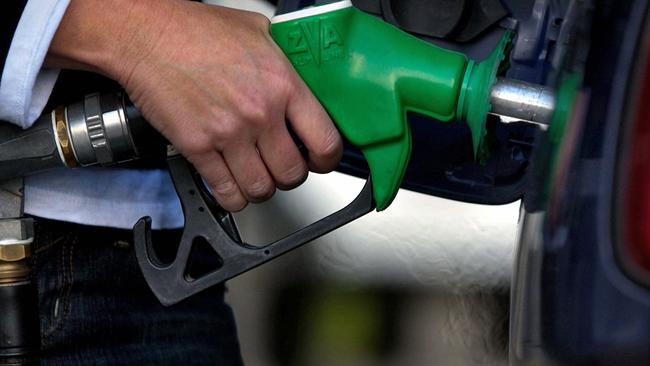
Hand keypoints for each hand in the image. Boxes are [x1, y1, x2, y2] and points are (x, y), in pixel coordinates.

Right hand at [46, 0, 342, 211]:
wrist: (146, 36)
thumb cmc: (196, 30)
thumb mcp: (259, 31)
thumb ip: (287, 60)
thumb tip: (307, 80)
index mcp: (283, 85)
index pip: (325, 142)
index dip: (326, 159)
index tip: (319, 160)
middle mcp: (260, 113)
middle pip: (293, 174)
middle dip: (290, 176)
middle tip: (282, 166)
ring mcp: (228, 134)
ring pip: (261, 189)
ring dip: (262, 188)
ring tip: (256, 176)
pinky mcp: (197, 148)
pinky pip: (226, 192)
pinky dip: (232, 197)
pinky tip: (232, 186)